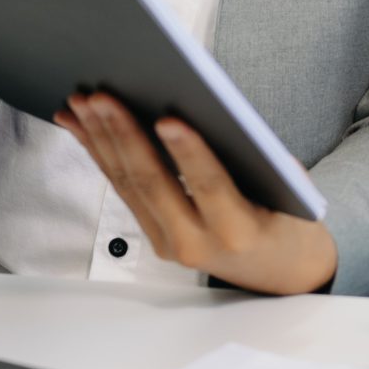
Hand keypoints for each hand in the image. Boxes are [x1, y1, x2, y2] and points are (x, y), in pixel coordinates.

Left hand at [55, 93, 337, 294]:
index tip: (168, 117)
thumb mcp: (290, 190)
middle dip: (123, 134)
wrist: (281, 273)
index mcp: (239, 231)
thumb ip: (256, 156)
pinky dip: (99, 152)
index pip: (209, 186)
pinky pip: (122, 189)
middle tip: (101, 95)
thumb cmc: (289, 220)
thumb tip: (212, 108)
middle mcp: (197, 243)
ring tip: (80, 101)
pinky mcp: (152, 235)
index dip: (187, 151)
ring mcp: (168, 242)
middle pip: (153, 182)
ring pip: (127, 183)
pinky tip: (79, 124)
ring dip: (100, 138)